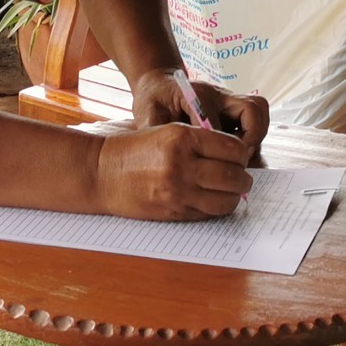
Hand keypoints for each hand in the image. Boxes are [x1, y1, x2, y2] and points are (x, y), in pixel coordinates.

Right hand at [91, 122, 253, 220]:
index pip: (232, 148)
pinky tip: (212, 199)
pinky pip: (209, 213)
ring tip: (230, 190)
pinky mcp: (174, 211)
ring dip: (234, 196)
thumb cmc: (134, 149)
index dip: (241, 154)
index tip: (239, 156)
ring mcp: (178, 191)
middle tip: (242, 176)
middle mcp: (181, 165)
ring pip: (226, 200)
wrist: (101, 173)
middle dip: (243, 178)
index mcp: (182, 138)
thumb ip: (200, 140)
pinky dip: (217, 208)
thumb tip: (235, 155)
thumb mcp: (166, 132)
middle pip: (234, 176)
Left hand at [132, 67, 270, 160]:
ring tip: (240, 158)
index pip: (215, 117)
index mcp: (197, 95)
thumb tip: (167, 151)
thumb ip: (154, 128)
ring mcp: (230, 103)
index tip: (211, 160)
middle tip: (238, 158)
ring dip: (256, 137)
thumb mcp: (147, 112)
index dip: (216, 140)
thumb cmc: (154, 99)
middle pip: (253, 109)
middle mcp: (220, 96)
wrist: (160, 84)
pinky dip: (253, 138)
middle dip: (251, 136)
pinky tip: (235, 156)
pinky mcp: (235, 111)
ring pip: (259, 113)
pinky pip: (256, 121)